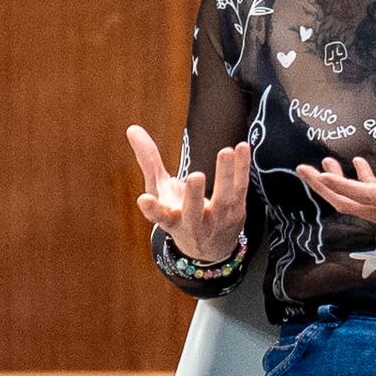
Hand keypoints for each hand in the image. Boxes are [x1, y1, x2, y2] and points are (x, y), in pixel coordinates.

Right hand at [127, 127, 253, 262]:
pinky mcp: (236, 209)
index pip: (158, 216)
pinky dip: (242, 168)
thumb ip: (148, 160)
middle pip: (193, 212)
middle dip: (194, 195)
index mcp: (170, 219)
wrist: (209, 247)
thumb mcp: (159, 190)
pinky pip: (240, 187)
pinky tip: (241, 147)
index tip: (144, 199)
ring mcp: (217, 219)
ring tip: (225, 152)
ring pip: (223, 199)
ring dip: (225, 176)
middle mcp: (193, 223)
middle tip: (196, 176)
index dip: (151, 209)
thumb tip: (132, 128)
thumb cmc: (178, 211)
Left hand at [295, 127, 375, 255]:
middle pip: (347, 203)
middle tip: (302, 169)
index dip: (335, 184)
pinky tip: (360, 166)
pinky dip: (359, 187)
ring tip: (326, 163)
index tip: (315, 173)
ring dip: (339, 186)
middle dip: (323, 186)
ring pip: (356, 204)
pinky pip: (370, 203)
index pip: (360, 194)